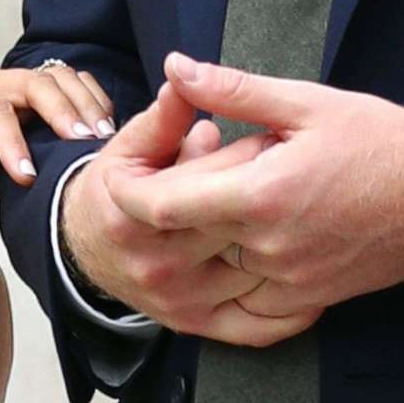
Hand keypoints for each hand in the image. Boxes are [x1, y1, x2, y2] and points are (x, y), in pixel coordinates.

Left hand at [0, 63, 118, 192]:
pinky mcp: (25, 90)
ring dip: (83, 102)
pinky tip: (105, 127)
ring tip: (105, 137)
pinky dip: (89, 98)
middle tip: (86, 145)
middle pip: (33, 82)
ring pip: (55, 77)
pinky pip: (65, 83)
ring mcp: (9, 81)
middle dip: (62, 109)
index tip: (27, 176)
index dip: (10, 139)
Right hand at [61, 77, 313, 346]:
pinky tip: (314, 273)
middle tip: (301, 167)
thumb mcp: (131, 144)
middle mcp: (159, 266)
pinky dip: (293, 308)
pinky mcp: (200, 326)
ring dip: (286, 238)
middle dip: (270, 192)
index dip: (244, 157)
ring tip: (305, 206)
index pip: (203, 184)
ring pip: (252, 270)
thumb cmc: (118, 187)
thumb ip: (164, 117)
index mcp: (136, 215)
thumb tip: (184, 76)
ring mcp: (182, 302)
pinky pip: (257, 326)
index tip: (273, 136)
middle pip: (234, 225)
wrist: (89, 247)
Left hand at [111, 52, 403, 319]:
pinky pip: (257, 309)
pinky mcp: (316, 297)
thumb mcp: (304, 101)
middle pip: (185, 246)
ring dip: (199, 254)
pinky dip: (237, 287)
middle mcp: (270, 247)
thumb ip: (233, 89)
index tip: (120, 181)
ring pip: (218, 279)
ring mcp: (293, 280)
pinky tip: (236, 260)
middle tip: (151, 195)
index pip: (168, 207)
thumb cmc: (378, 138)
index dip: (133, 194)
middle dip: (160, 222)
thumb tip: (177, 67)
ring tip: (196, 223)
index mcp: (261, 195)